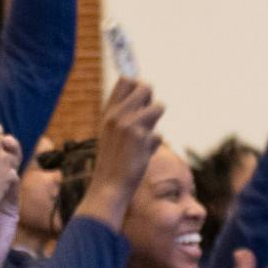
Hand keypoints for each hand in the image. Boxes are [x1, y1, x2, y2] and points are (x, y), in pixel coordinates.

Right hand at [78, 78, 166, 227]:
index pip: (126, 80)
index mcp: (108, 111)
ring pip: (159, 107)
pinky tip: (141, 156)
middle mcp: (117, 114)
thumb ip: (124, 115)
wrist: (108, 186)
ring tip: (144, 139)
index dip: (138, 86)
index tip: (141, 101)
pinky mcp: (141, 137)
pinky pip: (159, 135)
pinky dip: (154, 146)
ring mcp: (128, 124)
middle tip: (147, 119)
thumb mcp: (111, 133)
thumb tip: (146, 95)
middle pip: (146, 87)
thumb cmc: (112, 161)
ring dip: (157, 124)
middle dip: (153, 101)